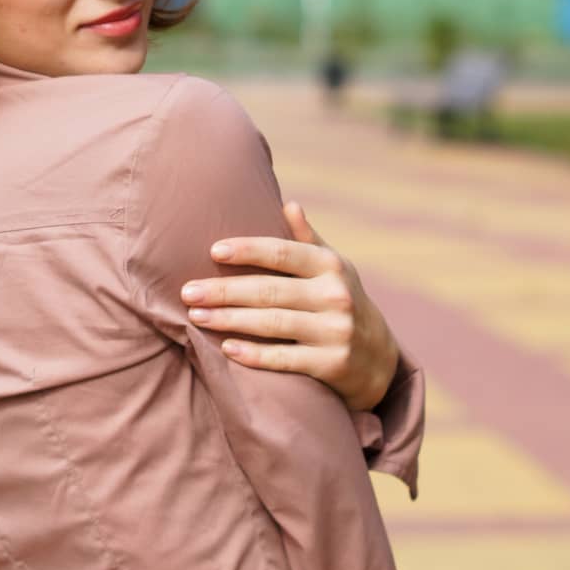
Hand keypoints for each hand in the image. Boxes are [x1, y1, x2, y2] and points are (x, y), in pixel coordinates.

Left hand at [180, 201, 399, 412]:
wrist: (381, 360)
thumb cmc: (342, 302)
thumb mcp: (334, 268)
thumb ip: (308, 239)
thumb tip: (289, 203)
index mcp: (331, 266)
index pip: (282, 252)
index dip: (247, 250)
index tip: (213, 250)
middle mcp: (335, 296)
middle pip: (269, 291)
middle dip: (224, 290)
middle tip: (187, 291)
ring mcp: (335, 331)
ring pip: (272, 324)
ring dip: (229, 320)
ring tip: (196, 316)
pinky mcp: (332, 365)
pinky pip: (285, 360)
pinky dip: (254, 355)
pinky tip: (226, 349)